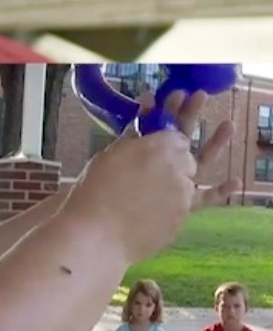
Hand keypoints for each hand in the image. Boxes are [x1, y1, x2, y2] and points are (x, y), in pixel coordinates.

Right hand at [66, 88, 238, 263]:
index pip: (170, 129)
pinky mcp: (184, 212)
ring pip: (199, 165)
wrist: (99, 232)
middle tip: (198, 98)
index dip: (169, 115)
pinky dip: (221, 190)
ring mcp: (183, 189)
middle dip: (188, 124)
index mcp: (154, 146)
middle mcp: (175, 164)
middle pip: (185, 143)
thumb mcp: (109, 157)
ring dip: (216, 143)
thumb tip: (141, 124)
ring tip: (229, 125)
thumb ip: (130, 139)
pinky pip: (205, 198)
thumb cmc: (95, 190)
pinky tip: (235, 182)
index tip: (173, 101)